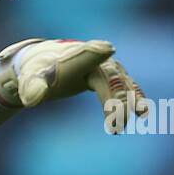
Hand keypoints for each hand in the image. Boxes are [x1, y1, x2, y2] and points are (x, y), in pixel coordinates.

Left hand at [0, 37, 148, 131]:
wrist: (45, 63)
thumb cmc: (37, 72)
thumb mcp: (30, 80)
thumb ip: (32, 88)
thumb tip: (32, 100)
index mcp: (74, 56)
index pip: (85, 55)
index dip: (95, 53)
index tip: (108, 49)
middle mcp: (95, 58)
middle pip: (109, 77)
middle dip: (115, 99)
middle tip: (117, 125)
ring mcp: (106, 66)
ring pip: (121, 83)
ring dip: (128, 102)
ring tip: (134, 119)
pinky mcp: (111, 75)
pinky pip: (126, 85)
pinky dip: (134, 96)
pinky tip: (142, 112)